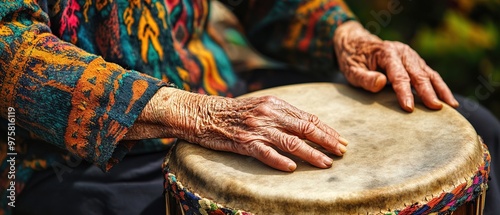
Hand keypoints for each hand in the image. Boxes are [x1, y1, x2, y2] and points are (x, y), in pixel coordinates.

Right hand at [131, 87, 347, 171]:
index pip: (308, 118)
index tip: (342, 140)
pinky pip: (264, 152)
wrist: (204, 113)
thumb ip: (282, 115)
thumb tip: (308, 126)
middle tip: (342, 152)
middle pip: (305, 128)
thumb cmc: (235, 112)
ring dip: (311, 154)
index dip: (327, 130)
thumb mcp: (261, 106)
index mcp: (276, 104)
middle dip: (327, 141)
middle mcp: (269, 114)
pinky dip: (279, 160)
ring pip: (290, 142)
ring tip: (326, 164)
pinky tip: (291, 168)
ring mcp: (257, 128)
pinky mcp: (243, 141)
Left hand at [333, 21, 458, 111]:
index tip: (409, 108)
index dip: (404, 92)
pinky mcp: (415, 62)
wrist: (356, 43)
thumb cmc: (352, 59)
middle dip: (428, 92)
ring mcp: (411, 56)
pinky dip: (440, 86)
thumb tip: (382, 83)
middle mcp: (403, 52)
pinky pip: (429, 74)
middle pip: (418, 74)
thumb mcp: (351, 69)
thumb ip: (365, 77)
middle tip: (436, 108)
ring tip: (451, 106)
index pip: (398, 75)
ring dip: (440, 89)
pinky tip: (448, 99)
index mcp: (387, 53)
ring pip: (429, 74)